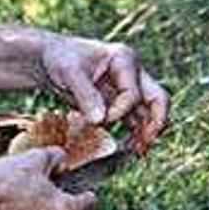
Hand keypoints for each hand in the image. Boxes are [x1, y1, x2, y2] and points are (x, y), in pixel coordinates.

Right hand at [0, 147, 96, 209]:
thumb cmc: (5, 183)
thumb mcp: (32, 160)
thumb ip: (53, 156)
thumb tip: (62, 156)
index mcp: (66, 208)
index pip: (89, 201)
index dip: (85, 192)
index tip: (84, 191)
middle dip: (65, 204)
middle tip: (52, 195)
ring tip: (33, 202)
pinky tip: (21, 209)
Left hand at [40, 37, 169, 152]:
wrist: (50, 58)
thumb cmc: (59, 58)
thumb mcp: (68, 72)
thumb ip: (85, 94)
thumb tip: (100, 120)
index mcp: (123, 59)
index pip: (132, 93)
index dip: (119, 111)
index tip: (98, 121)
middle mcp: (131, 73)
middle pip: (158, 99)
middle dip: (155, 123)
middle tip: (144, 143)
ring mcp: (128, 87)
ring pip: (149, 112)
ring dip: (146, 132)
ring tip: (136, 151)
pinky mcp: (119, 101)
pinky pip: (135, 119)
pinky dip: (135, 133)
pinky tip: (128, 147)